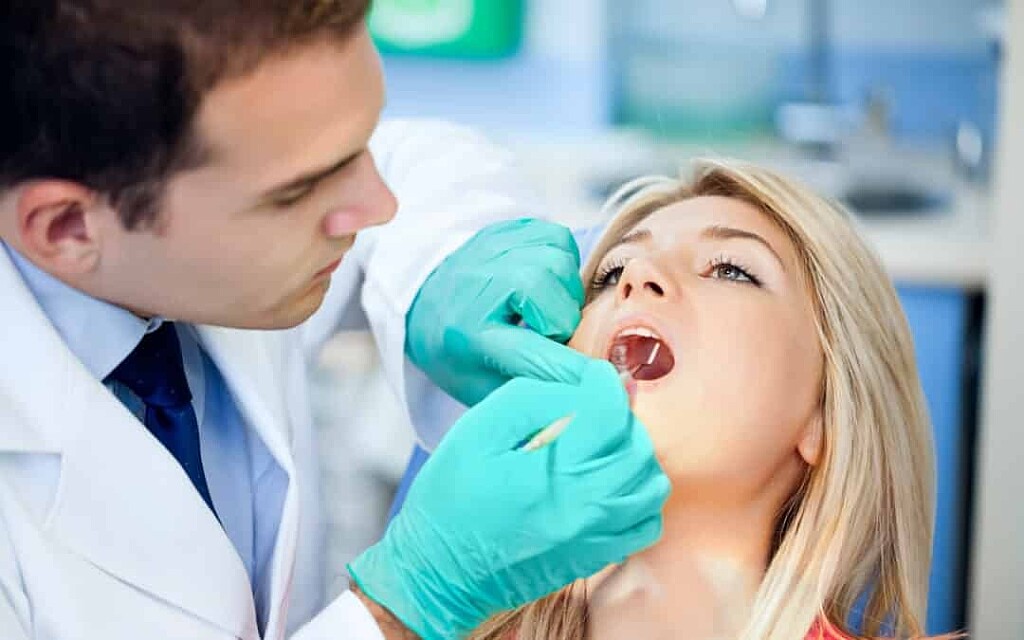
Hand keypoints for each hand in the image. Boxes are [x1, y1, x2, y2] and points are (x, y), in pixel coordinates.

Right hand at [348, 360, 669, 639]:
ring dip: (635, 453)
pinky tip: (610, 482)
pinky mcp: (598, 557)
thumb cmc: (451, 498)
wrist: (441, 572)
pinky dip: (639, 494)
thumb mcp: (479, 430)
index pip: (609, 411)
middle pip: (638, 445)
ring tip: (602, 445)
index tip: (589, 377)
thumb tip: (582, 386)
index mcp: (553, 472)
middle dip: (619, 416)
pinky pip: (647, 522)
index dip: (603, 383)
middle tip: (590, 410)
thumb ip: (535, 399)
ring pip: (651, 483)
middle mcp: (586, 508)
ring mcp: (597, 538)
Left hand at [405, 218, 588, 405]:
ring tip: (545, 308)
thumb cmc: (459, 350)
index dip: (566, 367)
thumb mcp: (482, 387)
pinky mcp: (508, 228)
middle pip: (543, 289)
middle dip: (562, 319)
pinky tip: (544, 282)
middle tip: (550, 334)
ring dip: (564, 292)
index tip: (598, 381)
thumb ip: (528, 393)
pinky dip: (562, 263)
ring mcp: (492, 249)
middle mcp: (477, 284)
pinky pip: (559, 239)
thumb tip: (578, 399)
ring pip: (557, 261)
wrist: (426, 300)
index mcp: (469, 334)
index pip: (527, 352)